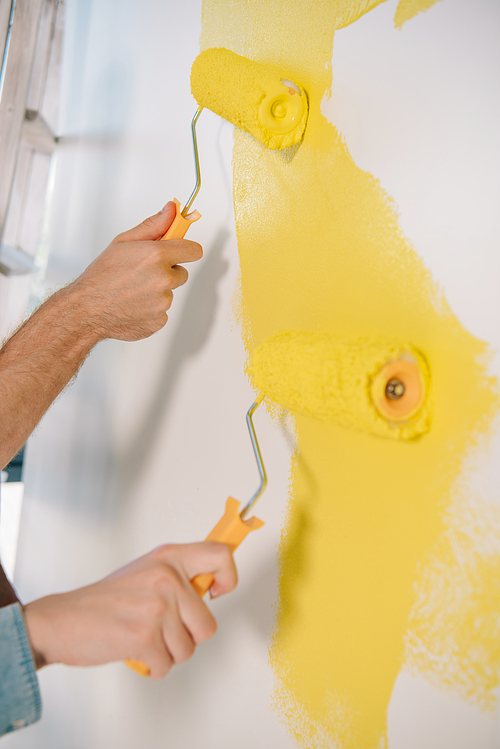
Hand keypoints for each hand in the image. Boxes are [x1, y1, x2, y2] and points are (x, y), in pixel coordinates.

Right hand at [23, 542, 236, 679]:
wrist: (63, 619)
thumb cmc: (106, 600)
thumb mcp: (147, 571)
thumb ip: (179, 575)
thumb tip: (213, 584)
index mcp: (169, 557)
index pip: (221, 555)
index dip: (229, 577)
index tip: (218, 592)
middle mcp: (167, 577)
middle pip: (208, 624)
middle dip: (187, 636)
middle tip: (162, 628)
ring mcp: (156, 607)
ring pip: (188, 648)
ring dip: (167, 652)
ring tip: (144, 636)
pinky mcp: (144, 636)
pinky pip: (167, 664)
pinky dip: (152, 666)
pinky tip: (134, 649)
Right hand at [69, 201, 202, 341]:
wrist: (87, 308)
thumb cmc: (101, 275)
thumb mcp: (124, 242)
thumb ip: (153, 225)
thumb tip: (171, 210)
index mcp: (157, 256)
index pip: (193, 250)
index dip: (185, 250)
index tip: (178, 251)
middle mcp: (163, 279)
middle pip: (181, 273)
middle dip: (167, 271)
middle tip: (142, 273)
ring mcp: (163, 302)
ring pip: (169, 293)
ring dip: (157, 291)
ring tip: (132, 290)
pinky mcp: (159, 320)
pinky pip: (162, 311)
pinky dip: (151, 309)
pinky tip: (133, 304)